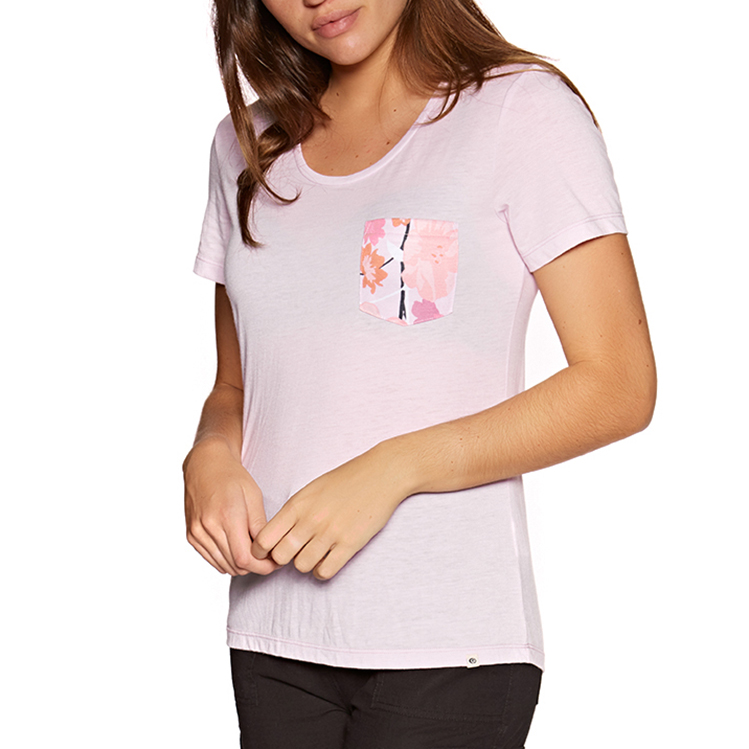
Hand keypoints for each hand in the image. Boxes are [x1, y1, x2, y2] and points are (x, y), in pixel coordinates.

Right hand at [184, 438, 279, 575]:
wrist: (205, 464)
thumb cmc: (233, 477)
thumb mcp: (254, 496)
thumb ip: (260, 525)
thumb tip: (268, 550)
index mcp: (227, 516)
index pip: (244, 558)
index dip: (263, 566)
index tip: (275, 562)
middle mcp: (208, 527)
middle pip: (235, 565)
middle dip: (256, 567)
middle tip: (269, 557)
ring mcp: (197, 533)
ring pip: (224, 566)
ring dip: (242, 565)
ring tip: (255, 552)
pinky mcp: (192, 536)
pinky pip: (212, 560)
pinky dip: (227, 560)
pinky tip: (238, 547)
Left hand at [251, 443, 408, 579]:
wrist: (381, 474)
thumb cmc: (346, 480)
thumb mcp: (312, 489)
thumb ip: (293, 512)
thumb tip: (275, 536)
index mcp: (297, 504)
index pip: (263, 539)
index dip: (261, 550)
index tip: (269, 550)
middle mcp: (310, 520)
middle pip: (280, 556)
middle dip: (283, 558)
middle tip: (294, 552)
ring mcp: (330, 533)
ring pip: (301, 566)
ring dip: (305, 563)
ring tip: (314, 553)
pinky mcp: (350, 544)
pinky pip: (324, 571)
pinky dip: (322, 570)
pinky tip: (328, 559)